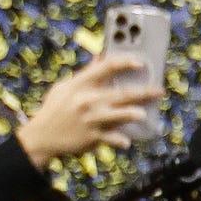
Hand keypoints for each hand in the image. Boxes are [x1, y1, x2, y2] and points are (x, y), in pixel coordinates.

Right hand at [15, 53, 151, 164]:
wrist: (41, 137)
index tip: (140, 62)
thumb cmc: (56, 109)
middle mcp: (88, 100)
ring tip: (143, 114)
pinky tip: (126, 141)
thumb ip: (85, 75)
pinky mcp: (92, 137)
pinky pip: (112, 138)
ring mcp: (91, 119)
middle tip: (159, 90)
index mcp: (81, 84)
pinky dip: (120, 140)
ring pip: (119, 115)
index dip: (125, 62)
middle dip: (144, 91)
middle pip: (122, 93)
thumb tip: (100, 58)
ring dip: (133, 114)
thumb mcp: (65, 88)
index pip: (107, 67)